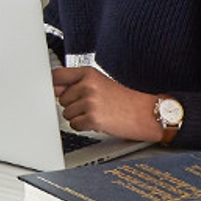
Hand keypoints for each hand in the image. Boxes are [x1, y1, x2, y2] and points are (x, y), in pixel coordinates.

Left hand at [53, 67, 169, 140]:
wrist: (146, 113)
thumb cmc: (124, 100)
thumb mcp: (100, 83)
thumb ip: (76, 84)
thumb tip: (53, 89)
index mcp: (88, 73)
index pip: (57, 76)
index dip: (54, 86)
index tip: (55, 91)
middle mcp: (88, 85)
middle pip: (61, 99)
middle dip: (73, 105)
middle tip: (92, 105)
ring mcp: (90, 102)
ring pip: (67, 114)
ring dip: (79, 116)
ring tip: (97, 112)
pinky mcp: (93, 118)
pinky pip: (74, 125)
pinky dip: (83, 126)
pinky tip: (98, 122)